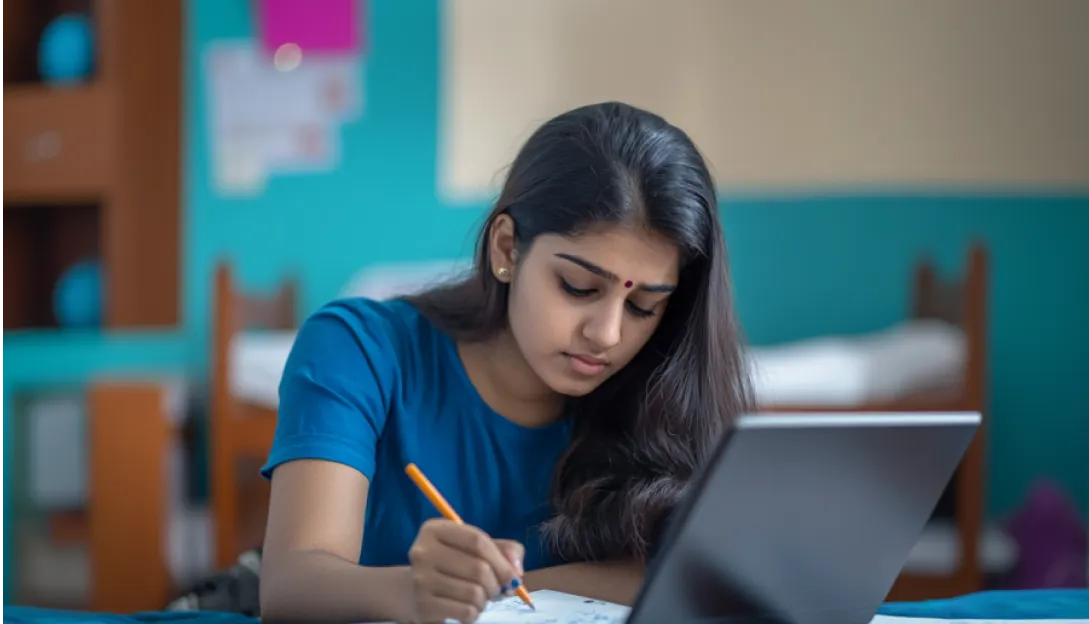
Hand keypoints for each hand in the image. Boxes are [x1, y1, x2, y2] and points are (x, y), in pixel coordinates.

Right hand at [407, 519, 523, 622]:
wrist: (411, 591)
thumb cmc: (451, 564)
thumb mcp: (474, 548)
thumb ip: (503, 550)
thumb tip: (516, 571)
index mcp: (435, 529)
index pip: (477, 541)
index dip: (501, 560)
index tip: (512, 575)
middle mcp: (423, 552)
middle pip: (478, 568)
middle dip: (496, 584)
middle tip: (495, 589)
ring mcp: (420, 580)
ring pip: (474, 593)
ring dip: (485, 600)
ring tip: (479, 598)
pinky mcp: (423, 606)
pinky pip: (466, 612)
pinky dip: (474, 613)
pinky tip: (467, 608)